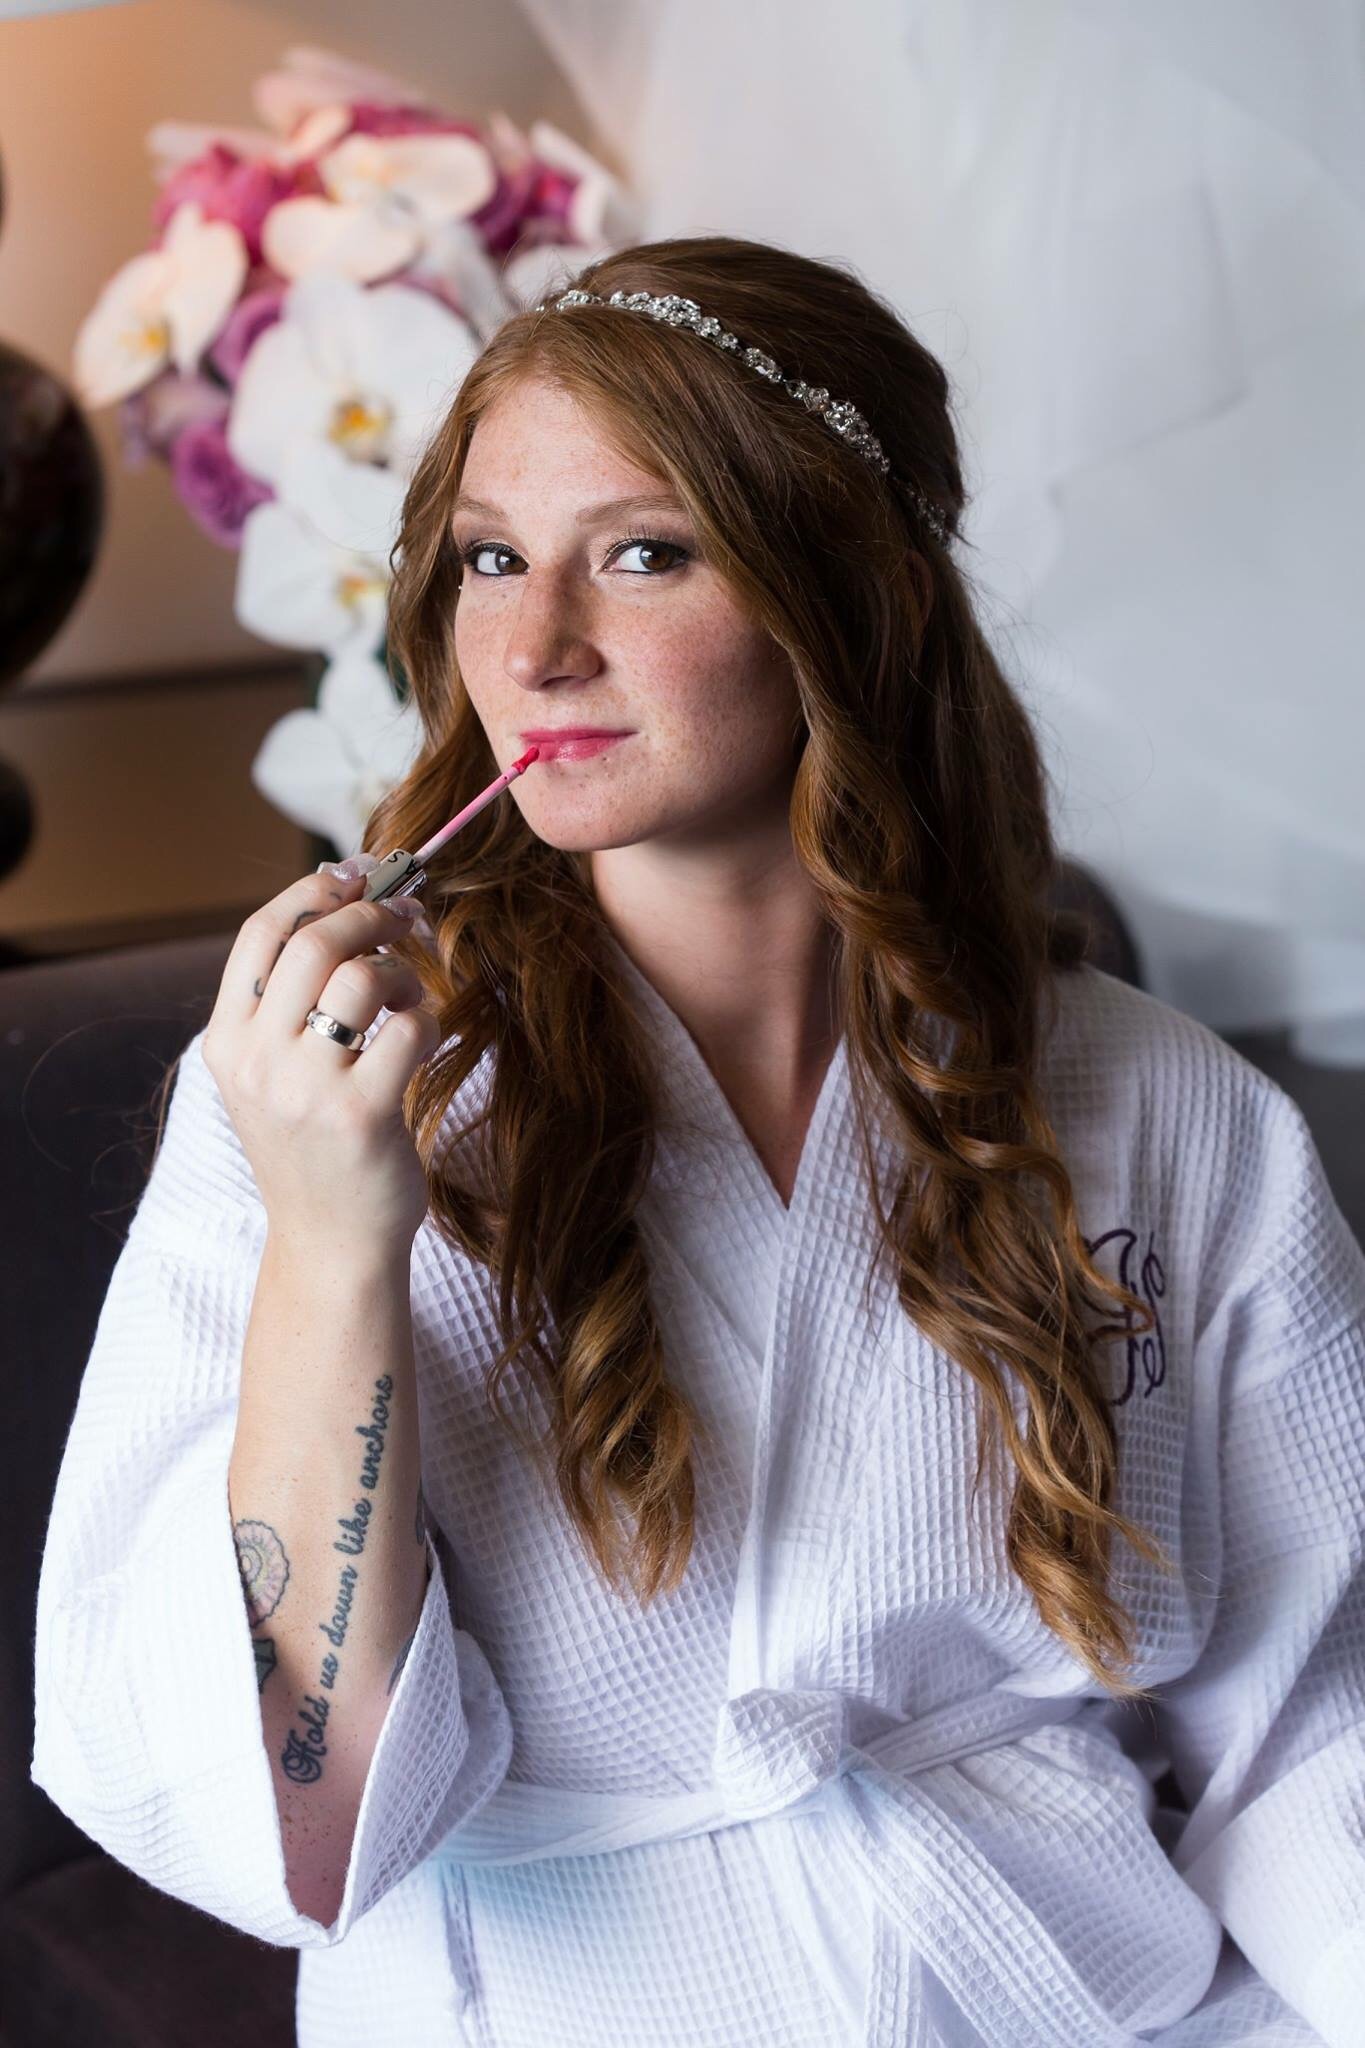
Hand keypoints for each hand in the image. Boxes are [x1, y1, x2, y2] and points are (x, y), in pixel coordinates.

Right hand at [201, 858, 442, 1252]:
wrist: (330, 1243)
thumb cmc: (314, 1146)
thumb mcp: (272, 1074)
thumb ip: (287, 1002)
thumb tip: (339, 901)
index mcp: (227, 1042)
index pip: (260, 934)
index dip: (312, 891)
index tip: (355, 875)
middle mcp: (256, 1062)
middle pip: (313, 942)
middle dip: (370, 916)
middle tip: (405, 918)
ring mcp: (306, 1090)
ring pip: (361, 978)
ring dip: (399, 972)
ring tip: (408, 996)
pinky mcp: (361, 1115)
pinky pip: (408, 1029)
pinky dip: (426, 1019)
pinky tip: (422, 1038)